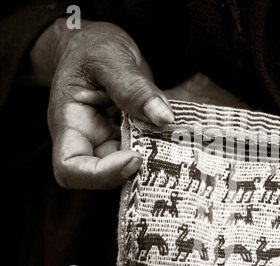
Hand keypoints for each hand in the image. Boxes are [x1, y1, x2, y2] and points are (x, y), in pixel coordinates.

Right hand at [32, 18, 173, 188]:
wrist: (93, 43)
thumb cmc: (92, 46)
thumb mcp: (110, 58)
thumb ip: (134, 88)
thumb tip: (165, 119)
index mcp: (69, 123)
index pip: (70, 169)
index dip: (100, 174)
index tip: (135, 157)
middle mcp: (86, 138)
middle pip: (104, 175)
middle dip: (136, 169)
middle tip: (166, 150)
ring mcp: (107, 139)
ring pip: (128, 167)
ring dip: (152, 159)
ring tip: (176, 141)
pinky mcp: (126, 136)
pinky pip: (142, 150)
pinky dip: (159, 147)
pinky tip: (177, 136)